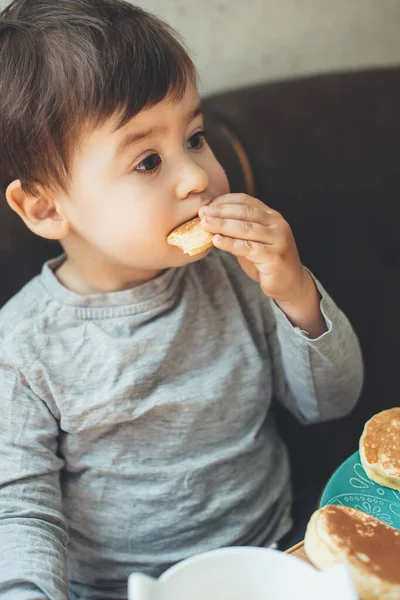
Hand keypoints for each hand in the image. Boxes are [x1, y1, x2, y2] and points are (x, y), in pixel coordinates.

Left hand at [199, 194, 326, 336]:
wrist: (290, 284)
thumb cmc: (266, 261)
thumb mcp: (251, 241)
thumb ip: (236, 231)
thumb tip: (209, 222)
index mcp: (272, 216)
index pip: (246, 201)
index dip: (225, 201)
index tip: (206, 205)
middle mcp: (277, 224)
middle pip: (245, 212)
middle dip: (220, 211)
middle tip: (201, 213)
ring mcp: (278, 240)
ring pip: (246, 228)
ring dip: (222, 225)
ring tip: (204, 224)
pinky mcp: (275, 257)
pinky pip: (248, 248)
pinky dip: (230, 244)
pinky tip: (216, 241)